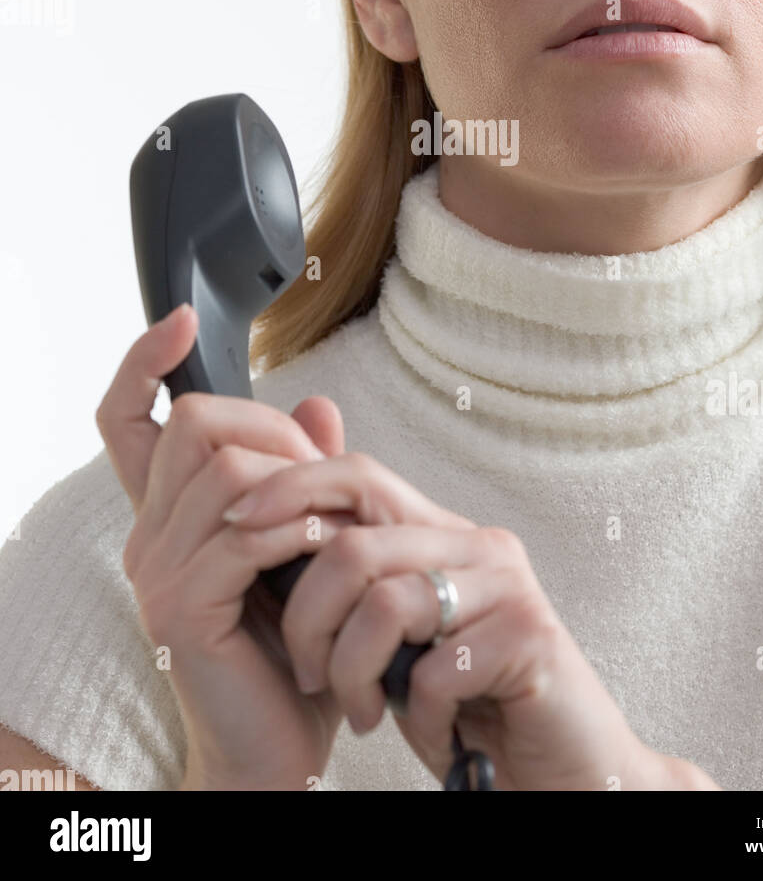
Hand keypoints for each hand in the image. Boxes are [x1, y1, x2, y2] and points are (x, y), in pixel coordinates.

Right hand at [96, 303, 355, 789]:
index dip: (144, 363)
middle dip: (273, 432)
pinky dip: (298, 530)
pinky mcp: (183, 607)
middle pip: (196, 424)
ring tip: (334, 525)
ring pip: (224, 469)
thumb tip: (318, 403)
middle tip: (320, 479)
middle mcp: (148, 536)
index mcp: (170, 516)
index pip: (126, 421)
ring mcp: (158, 571)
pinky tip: (326, 551)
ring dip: (296, 482)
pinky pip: (244, 532)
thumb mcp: (306, 543)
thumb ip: (305, 473)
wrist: (283, 744)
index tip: (179, 321)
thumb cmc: (297, 642)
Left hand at [219, 450, 719, 789]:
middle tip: (309, 671)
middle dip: (306, 616)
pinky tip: (428, 725)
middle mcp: (477, 545)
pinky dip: (414, 710)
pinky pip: (434, 666)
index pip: (356, 475)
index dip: (289, 489)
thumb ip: (357, 583)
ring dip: (353, 673)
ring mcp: (507, 586)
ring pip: (384, 603)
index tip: (233, 522)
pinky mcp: (531, 637)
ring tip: (362, 711)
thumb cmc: (469, 705)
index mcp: (442, 534)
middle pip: (356, 542)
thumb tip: (265, 530)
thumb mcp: (398, 637)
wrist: (564, 769)